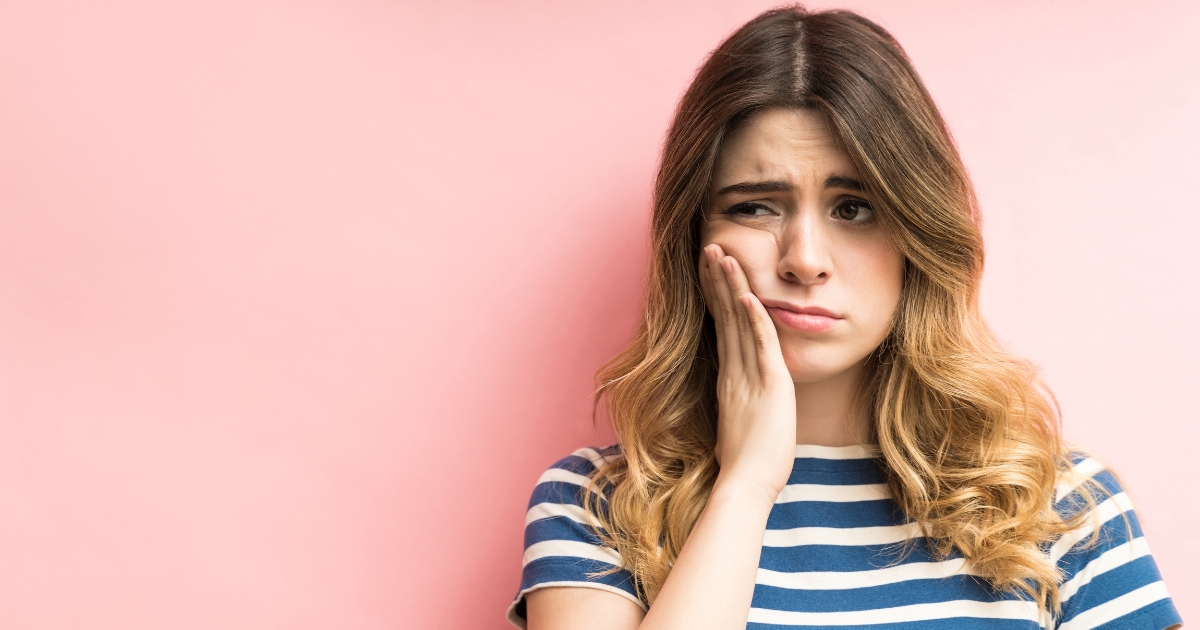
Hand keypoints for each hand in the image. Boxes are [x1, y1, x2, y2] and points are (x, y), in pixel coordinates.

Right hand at [698, 244, 797, 501]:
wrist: (744, 485)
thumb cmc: (748, 466)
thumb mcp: (745, 426)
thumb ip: (745, 405)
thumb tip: (748, 401)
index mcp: (729, 379)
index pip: (721, 327)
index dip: (716, 296)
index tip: (711, 271)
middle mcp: (734, 372)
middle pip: (723, 315)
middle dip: (717, 279)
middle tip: (710, 247)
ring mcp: (748, 377)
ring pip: (738, 322)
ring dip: (732, 286)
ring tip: (723, 255)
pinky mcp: (768, 386)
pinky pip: (760, 344)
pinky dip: (755, 317)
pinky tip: (750, 294)